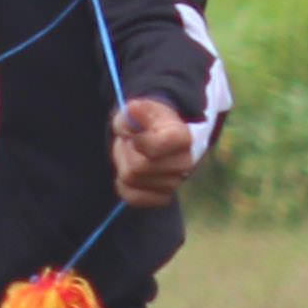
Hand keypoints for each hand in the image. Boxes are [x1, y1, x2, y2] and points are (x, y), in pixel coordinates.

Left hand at [108, 96, 198, 210]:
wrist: (151, 137)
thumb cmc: (144, 122)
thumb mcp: (137, 110)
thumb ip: (134, 110)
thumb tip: (133, 110)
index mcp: (182, 137)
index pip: (155, 148)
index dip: (138, 142)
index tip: (136, 136)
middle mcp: (185, 162)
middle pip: (138, 167)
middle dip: (126, 152)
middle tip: (131, 143)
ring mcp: (175, 182)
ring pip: (131, 180)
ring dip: (123, 166)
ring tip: (133, 154)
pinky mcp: (164, 198)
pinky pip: (132, 197)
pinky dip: (124, 185)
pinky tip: (130, 173)